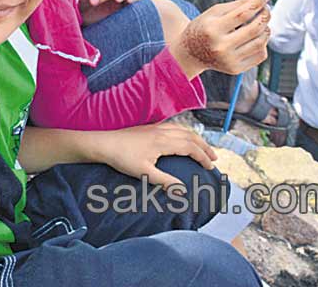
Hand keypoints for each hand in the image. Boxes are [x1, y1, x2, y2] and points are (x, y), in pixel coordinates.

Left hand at [90, 124, 217, 189]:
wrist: (103, 143)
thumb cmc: (122, 158)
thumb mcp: (144, 173)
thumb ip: (165, 181)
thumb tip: (183, 190)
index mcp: (163, 142)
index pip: (190, 147)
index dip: (203, 157)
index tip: (211, 168)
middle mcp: (162, 131)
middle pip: (190, 136)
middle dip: (204, 147)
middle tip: (214, 158)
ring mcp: (155, 128)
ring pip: (182, 129)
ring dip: (195, 138)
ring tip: (202, 148)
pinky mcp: (148, 128)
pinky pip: (173, 127)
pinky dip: (184, 132)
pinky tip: (181, 137)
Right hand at [173, 0, 271, 76]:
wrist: (190, 53)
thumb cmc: (204, 28)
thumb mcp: (214, 13)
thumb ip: (237, 5)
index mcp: (212, 29)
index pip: (242, 14)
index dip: (257, 3)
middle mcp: (221, 47)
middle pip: (254, 29)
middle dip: (265, 16)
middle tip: (266, 9)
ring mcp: (229, 60)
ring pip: (260, 43)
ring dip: (266, 29)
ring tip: (261, 23)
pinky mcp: (235, 69)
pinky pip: (260, 55)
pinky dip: (263, 44)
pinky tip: (256, 38)